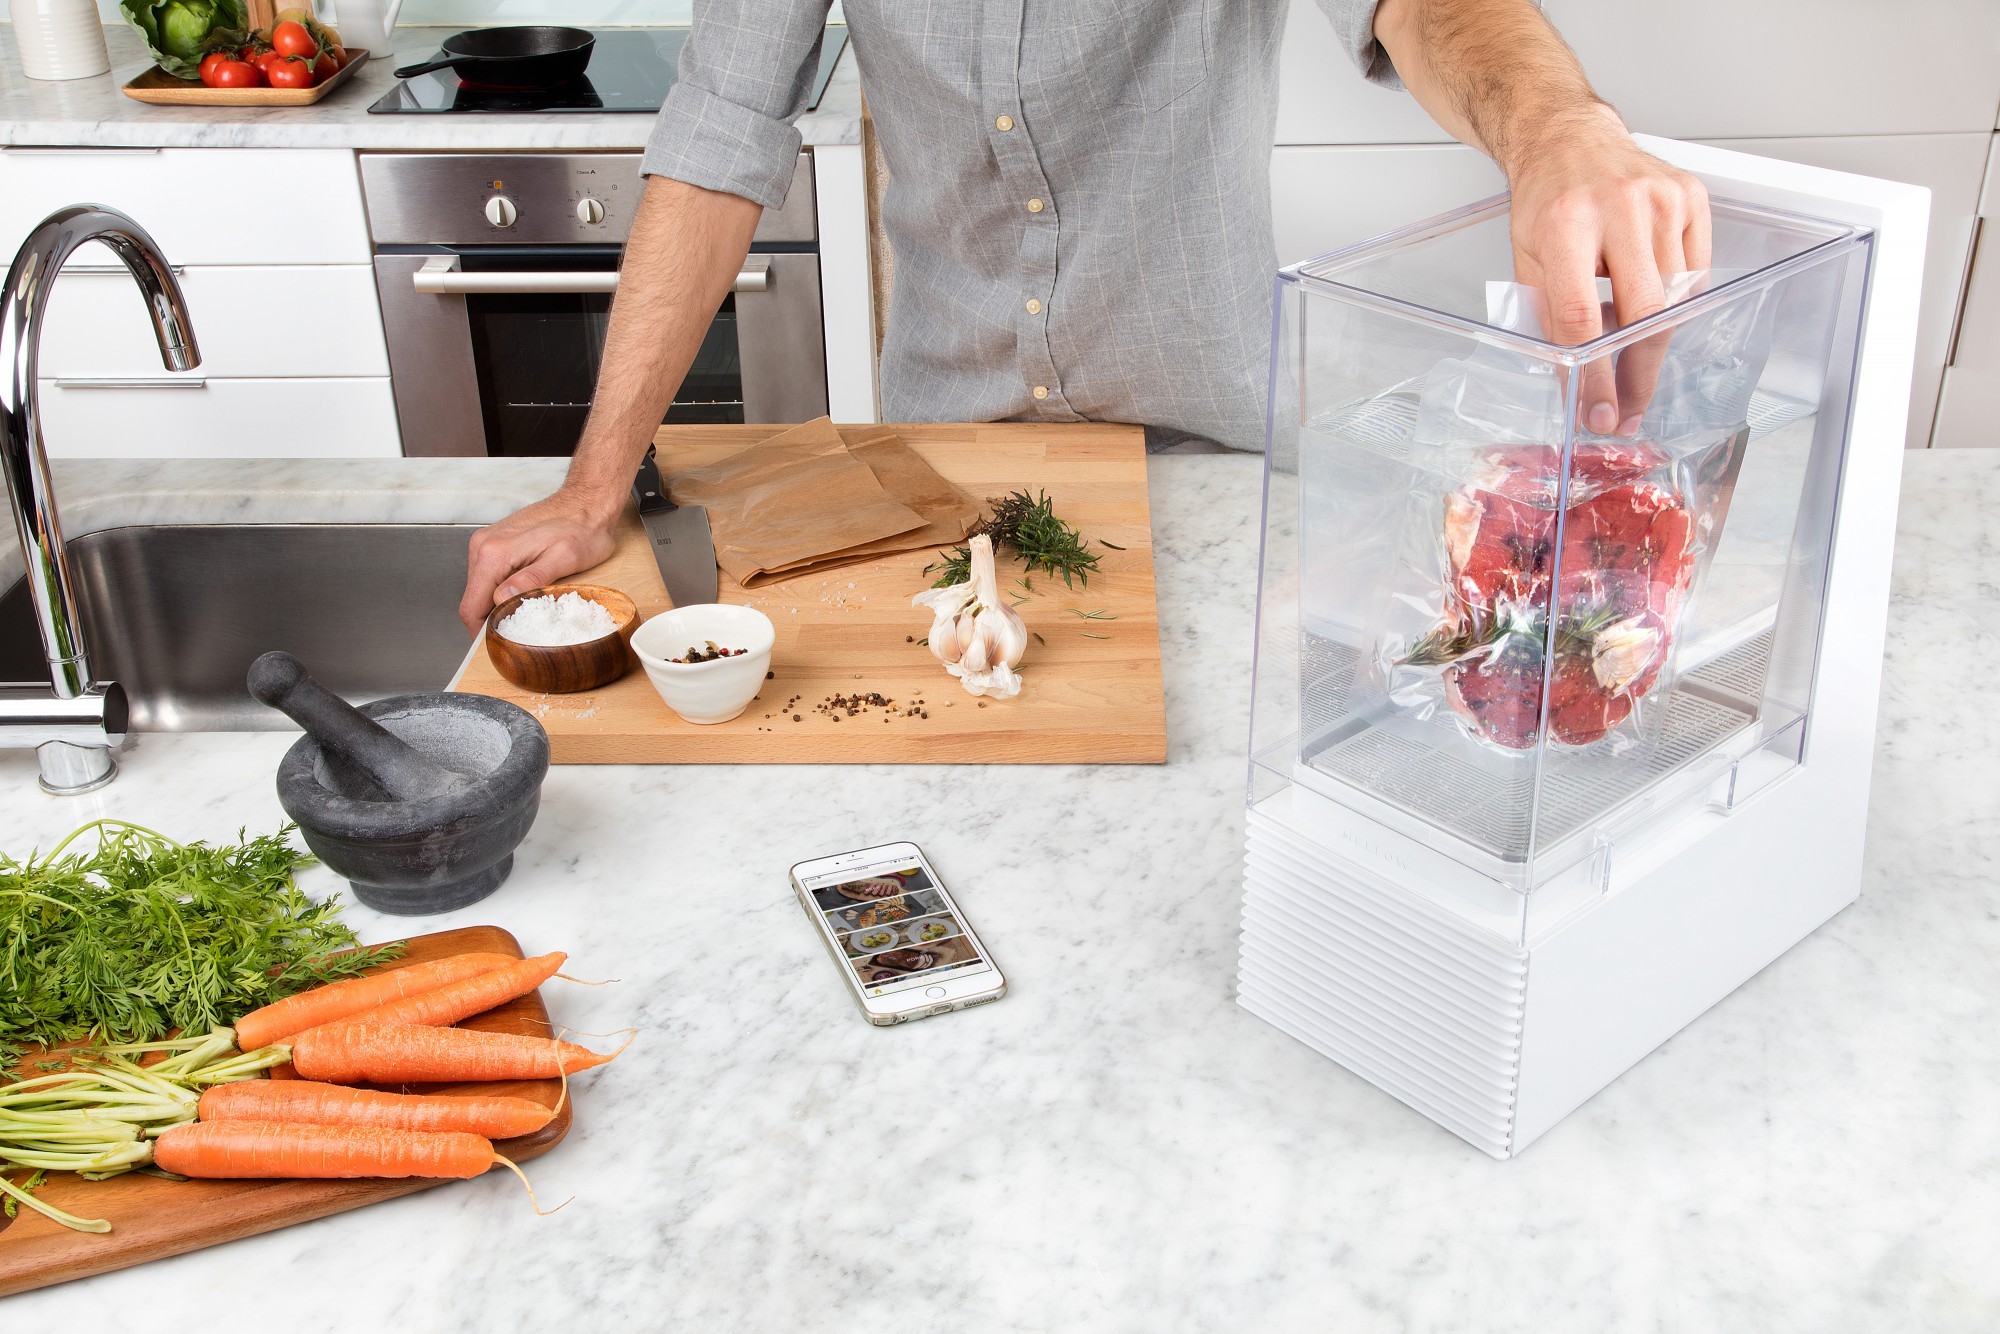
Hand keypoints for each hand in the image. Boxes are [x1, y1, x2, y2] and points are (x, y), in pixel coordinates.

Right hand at [458, 487, 621, 633]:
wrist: (587, 502)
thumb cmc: (582, 528)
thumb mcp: (564, 559)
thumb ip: (531, 579)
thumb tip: (502, 598)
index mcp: (494, 553)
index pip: (471, 607)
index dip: (482, 633)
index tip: (499, 645)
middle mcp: (483, 546)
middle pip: (473, 600)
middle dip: (492, 620)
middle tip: (519, 633)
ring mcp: (487, 543)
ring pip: (481, 590)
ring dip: (498, 605)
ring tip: (526, 612)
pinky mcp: (496, 543)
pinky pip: (490, 576)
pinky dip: (502, 590)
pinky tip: (525, 593)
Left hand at [1505, 104, 1711, 434]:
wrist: (1570, 139)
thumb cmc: (1546, 199)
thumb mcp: (1528, 260)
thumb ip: (1549, 320)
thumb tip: (1573, 387)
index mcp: (1566, 223)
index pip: (1584, 319)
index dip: (1595, 377)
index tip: (1599, 413)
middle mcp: (1619, 207)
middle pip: (1643, 315)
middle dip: (1637, 376)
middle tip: (1627, 412)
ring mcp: (1662, 199)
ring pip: (1673, 300)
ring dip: (1653, 343)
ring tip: (1631, 364)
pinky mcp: (1691, 197)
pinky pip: (1694, 274)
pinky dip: (1673, 302)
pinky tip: (1650, 307)